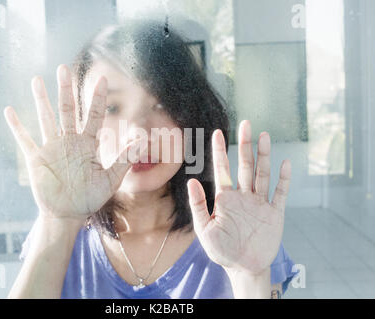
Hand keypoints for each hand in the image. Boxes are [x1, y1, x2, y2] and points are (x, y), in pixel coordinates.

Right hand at [4, 65, 141, 219]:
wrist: (68, 214)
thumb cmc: (90, 197)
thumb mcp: (110, 179)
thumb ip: (124, 159)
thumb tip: (142, 140)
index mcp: (88, 144)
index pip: (94, 116)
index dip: (97, 98)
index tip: (102, 79)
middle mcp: (70, 141)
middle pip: (68, 110)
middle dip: (66, 90)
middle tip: (64, 68)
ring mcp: (52, 148)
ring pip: (46, 119)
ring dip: (41, 100)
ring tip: (37, 80)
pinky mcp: (36, 159)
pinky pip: (25, 140)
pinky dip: (17, 127)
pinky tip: (9, 111)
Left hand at [187, 120, 290, 274]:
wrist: (244, 267)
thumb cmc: (222, 250)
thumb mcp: (205, 229)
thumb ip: (198, 205)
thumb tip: (191, 180)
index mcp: (225, 198)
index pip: (222, 169)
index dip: (220, 151)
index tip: (218, 132)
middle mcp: (243, 196)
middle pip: (245, 165)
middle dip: (245, 145)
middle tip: (246, 124)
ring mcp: (259, 203)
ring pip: (262, 174)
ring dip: (264, 156)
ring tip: (265, 136)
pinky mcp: (274, 213)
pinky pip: (280, 193)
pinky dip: (283, 180)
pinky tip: (286, 164)